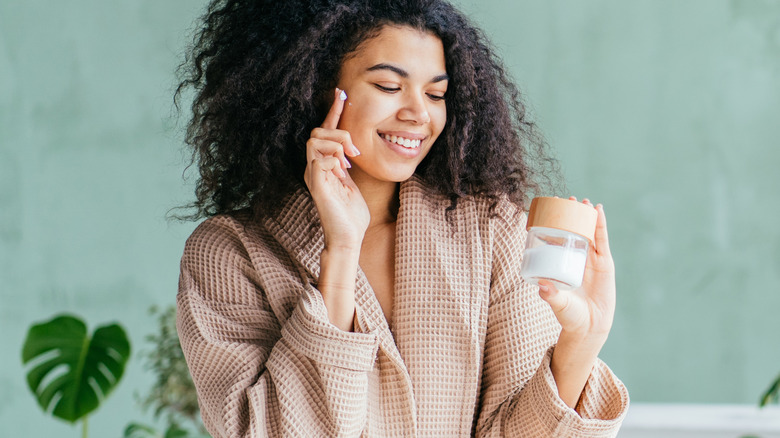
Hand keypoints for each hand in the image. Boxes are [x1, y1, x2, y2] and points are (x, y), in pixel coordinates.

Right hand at [304, 88, 368, 248]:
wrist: (349, 238)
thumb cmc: (351, 215)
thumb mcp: (352, 182)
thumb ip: (347, 165)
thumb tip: (351, 148)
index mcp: (321, 165)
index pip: (324, 132)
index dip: (333, 111)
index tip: (342, 93)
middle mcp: (313, 168)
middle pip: (316, 132)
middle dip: (338, 133)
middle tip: (355, 152)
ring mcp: (312, 176)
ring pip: (315, 141)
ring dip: (336, 146)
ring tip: (348, 163)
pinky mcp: (316, 186)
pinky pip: (319, 160)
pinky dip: (334, 161)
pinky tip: (343, 174)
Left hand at [538, 198, 615, 342]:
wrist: (589, 328)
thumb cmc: (570, 316)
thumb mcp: (558, 303)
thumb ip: (550, 295)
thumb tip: (541, 286)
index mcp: (561, 264)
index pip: (556, 239)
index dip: (554, 224)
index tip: (549, 208)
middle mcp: (575, 260)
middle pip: (573, 231)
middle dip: (570, 215)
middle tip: (566, 199)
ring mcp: (591, 261)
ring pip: (588, 233)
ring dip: (586, 216)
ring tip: (583, 201)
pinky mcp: (605, 264)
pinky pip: (602, 241)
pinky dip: (601, 225)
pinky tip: (598, 211)